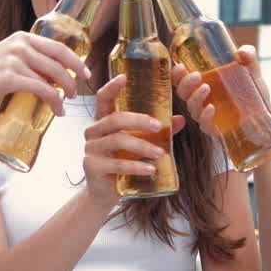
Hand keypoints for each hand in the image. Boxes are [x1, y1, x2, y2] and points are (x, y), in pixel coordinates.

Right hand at [0, 30, 90, 115]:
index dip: (75, 61)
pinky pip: (41, 89)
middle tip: (77, 92)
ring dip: (64, 92)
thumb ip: (31, 58)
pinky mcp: (9, 77)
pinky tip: (57, 110)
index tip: (84, 73)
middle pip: (58, 61)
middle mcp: (19, 45)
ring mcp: (14, 60)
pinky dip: (54, 101)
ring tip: (65, 103)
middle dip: (73, 77)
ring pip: (52, 77)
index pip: (58, 47)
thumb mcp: (10, 58)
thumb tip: (58, 70)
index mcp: (22, 37)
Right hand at [82, 75, 184, 206]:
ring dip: (142, 146)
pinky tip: (150, 169)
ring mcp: (91, 149)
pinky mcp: (91, 167)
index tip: (125, 77)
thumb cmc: (122, 164)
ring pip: (117, 140)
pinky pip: (116, 164)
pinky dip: (135, 166)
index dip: (112, 87)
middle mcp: (94, 131)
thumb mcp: (139, 145)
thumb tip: (180, 119)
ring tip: (159, 154)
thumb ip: (156, 131)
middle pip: (115, 118)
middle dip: (139, 121)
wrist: (106, 193)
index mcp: (103, 121)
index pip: (103, 98)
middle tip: (158, 126)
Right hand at [171, 46, 267, 137]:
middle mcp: (201, 100)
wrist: (265, 114)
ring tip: (206, 88)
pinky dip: (205, 116)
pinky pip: (204, 124)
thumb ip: (248, 58)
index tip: (180, 66)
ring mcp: (206, 115)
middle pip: (183, 93)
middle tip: (197, 75)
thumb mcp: (251, 71)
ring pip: (192, 108)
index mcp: (202, 84)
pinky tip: (211, 108)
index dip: (177, 74)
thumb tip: (242, 51)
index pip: (182, 80)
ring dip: (196, 98)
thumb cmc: (253, 92)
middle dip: (185, 84)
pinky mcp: (215, 128)